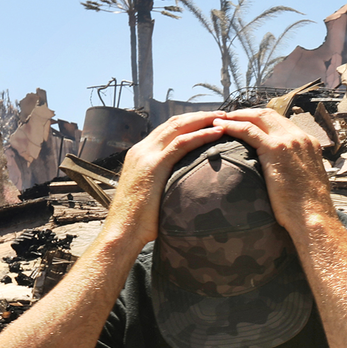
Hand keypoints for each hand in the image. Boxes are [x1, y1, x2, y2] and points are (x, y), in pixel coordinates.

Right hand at [102, 112, 226, 246]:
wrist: (122, 232)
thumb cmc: (139, 222)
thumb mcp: (151, 194)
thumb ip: (164, 182)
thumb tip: (184, 186)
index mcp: (140, 154)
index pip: (167, 129)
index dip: (189, 123)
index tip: (209, 122)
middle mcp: (142, 149)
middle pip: (174, 123)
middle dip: (199, 116)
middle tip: (222, 115)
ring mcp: (146, 155)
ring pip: (178, 127)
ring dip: (203, 120)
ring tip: (224, 118)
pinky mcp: (154, 165)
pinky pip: (182, 143)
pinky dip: (201, 135)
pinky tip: (217, 133)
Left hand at [210, 108, 334, 232]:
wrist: (314, 217)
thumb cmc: (307, 209)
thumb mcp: (304, 182)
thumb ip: (295, 171)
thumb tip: (281, 176)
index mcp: (309, 143)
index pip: (281, 123)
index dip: (261, 121)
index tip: (245, 124)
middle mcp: (300, 137)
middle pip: (268, 115)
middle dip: (246, 114)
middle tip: (228, 118)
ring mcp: (289, 141)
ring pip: (258, 118)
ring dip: (236, 116)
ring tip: (219, 121)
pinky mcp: (275, 149)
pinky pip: (248, 131)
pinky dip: (232, 126)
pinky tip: (219, 127)